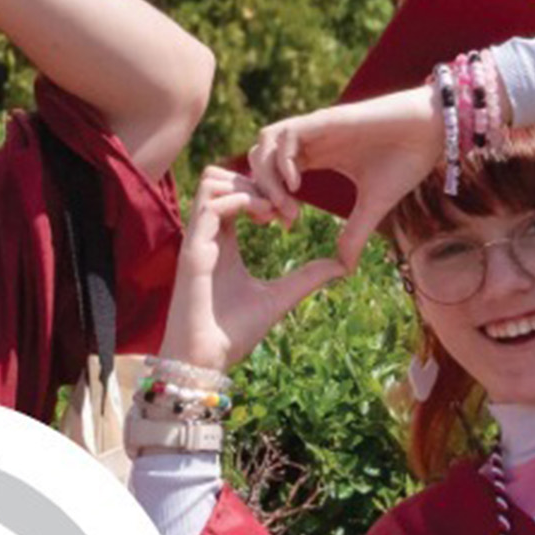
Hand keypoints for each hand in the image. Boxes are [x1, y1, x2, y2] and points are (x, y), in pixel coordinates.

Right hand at [158, 167, 346, 372]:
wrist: (205, 361)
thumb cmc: (232, 334)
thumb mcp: (280, 298)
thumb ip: (307, 278)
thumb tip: (342, 266)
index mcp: (222, 241)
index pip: (233, 190)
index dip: (263, 189)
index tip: (292, 213)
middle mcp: (207, 234)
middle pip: (219, 174)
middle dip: (257, 180)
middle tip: (287, 207)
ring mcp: (197, 239)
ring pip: (211, 180)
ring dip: (248, 186)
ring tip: (275, 212)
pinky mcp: (193, 250)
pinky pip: (212, 204)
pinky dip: (242, 201)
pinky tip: (266, 220)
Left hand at [246, 86, 442, 268]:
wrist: (434, 130)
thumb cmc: (406, 161)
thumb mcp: (374, 206)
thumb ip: (354, 233)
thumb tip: (344, 268)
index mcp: (316, 156)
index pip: (272, 176)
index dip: (269, 201)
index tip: (285, 226)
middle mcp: (310, 141)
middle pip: (259, 159)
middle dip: (260, 191)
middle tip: (277, 220)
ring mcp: (315, 128)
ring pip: (265, 144)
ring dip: (267, 177)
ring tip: (286, 205)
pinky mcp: (326, 119)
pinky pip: (285, 135)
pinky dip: (282, 160)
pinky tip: (297, 186)